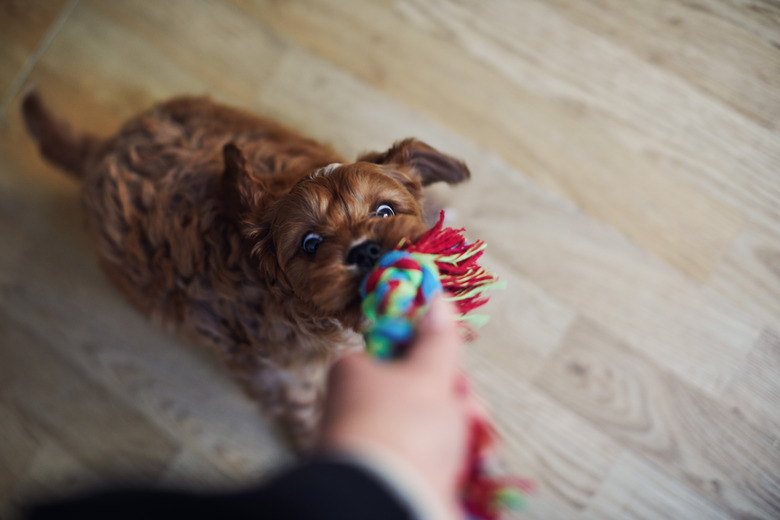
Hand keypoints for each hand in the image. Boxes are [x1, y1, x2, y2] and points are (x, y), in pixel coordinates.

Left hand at [319, 297, 469, 516]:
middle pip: (425, 395)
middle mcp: (364, 410)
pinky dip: (457, 465)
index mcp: (358, 375)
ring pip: (436, 430)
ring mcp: (381, 448)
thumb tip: (436, 297)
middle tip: (465, 410)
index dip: (434, 362)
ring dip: (462, 435)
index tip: (452, 369)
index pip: (402, 355)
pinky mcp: (398, 478)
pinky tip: (467, 469)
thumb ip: (437, 339)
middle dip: (457, 404)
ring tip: (467, 448)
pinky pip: (437, 462)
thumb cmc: (399, 431)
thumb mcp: (427, 374)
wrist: (387, 505)